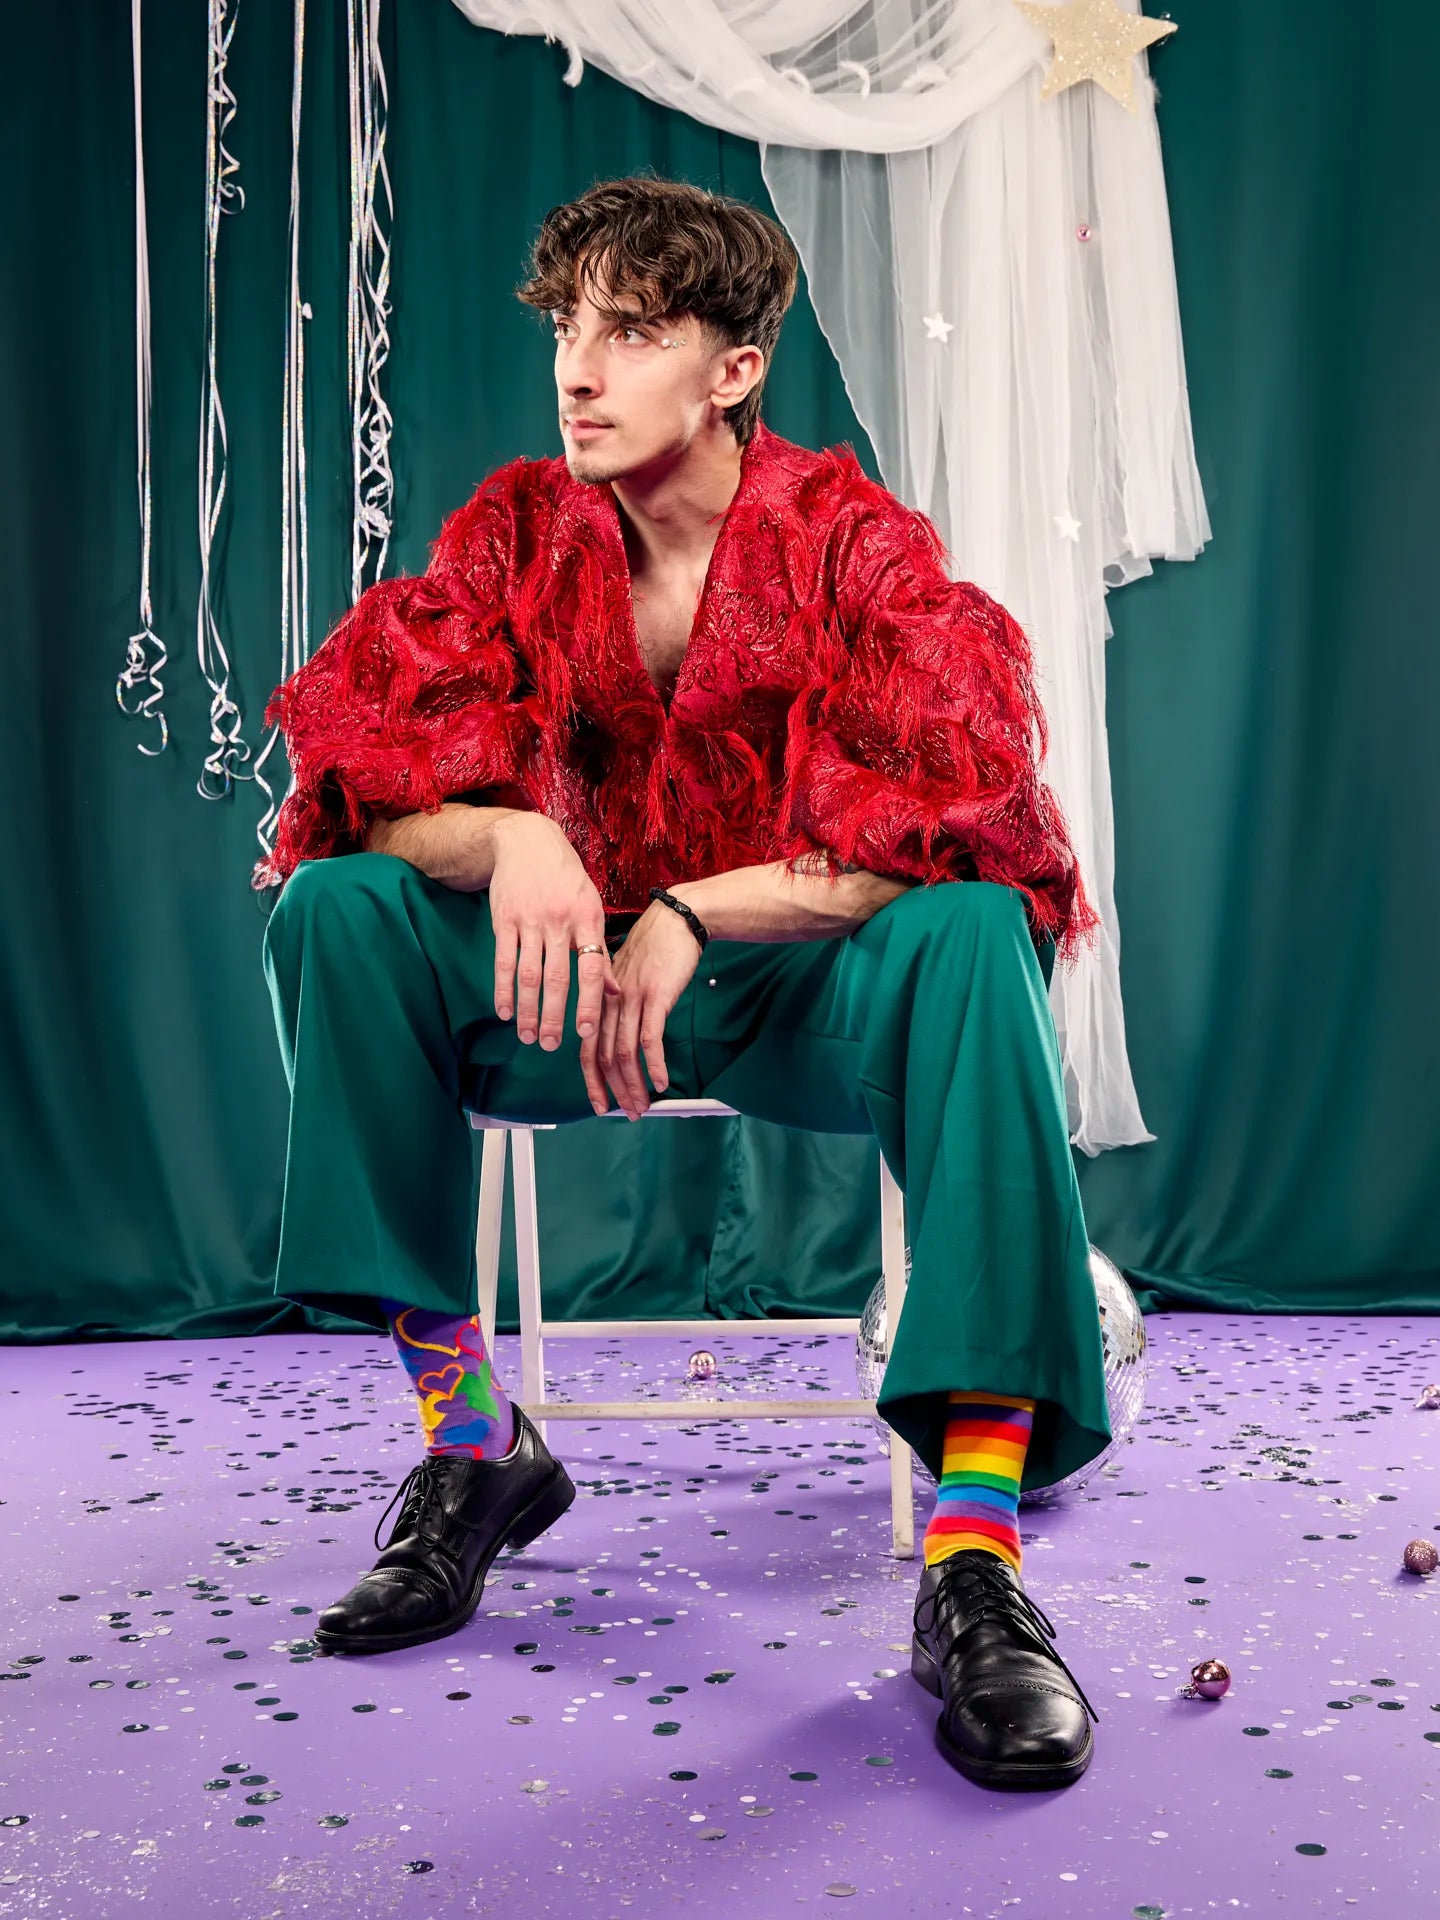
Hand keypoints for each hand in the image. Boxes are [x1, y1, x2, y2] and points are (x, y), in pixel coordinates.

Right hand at [487, 814, 617, 1063]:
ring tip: (526, 1035)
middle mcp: (559, 921)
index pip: (591, 969)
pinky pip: (503, 960)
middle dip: (553, 1016)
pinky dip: (503, 988)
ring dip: (526, 1009)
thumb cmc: (567, 880)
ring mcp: (530, 920)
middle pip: (557, 978)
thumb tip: (615, 991)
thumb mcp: (592, 907)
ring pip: (528, 974)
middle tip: (550, 1045)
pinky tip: (504, 1011)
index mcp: (587, 920)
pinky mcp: (504, 919)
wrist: (530, 841)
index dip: (589, 1002)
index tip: (586, 1032)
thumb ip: (600, 950)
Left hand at [588, 899, 703, 1119]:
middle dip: (614, 1091)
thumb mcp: (629, 981)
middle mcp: (611, 1003)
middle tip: (626, 1113)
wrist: (676, 922)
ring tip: (643, 1106)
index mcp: (602, 1001)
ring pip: (625, 1053)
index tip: (601, 1105)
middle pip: (604, 1057)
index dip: (593, 1081)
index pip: (589, 1049)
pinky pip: (650, 1039)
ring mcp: (632, 1001)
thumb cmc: (656, 951)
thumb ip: (623, 1009)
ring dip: (634, 1085)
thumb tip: (625, 1044)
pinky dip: (655, 1064)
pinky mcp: (655, 997)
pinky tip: (661, 1082)